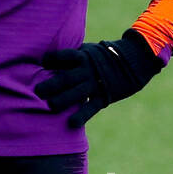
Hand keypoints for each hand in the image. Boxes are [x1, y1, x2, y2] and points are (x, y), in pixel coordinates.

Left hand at [34, 28, 163, 127]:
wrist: (135, 61)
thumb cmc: (104, 56)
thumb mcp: (88, 50)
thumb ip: (71, 56)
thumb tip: (46, 60)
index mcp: (82, 56)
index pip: (64, 56)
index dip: (51, 59)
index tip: (42, 63)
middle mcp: (87, 70)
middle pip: (66, 78)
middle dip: (51, 85)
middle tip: (37, 91)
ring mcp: (96, 83)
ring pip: (76, 93)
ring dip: (62, 100)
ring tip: (50, 106)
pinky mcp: (105, 95)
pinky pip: (91, 107)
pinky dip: (82, 116)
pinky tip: (71, 123)